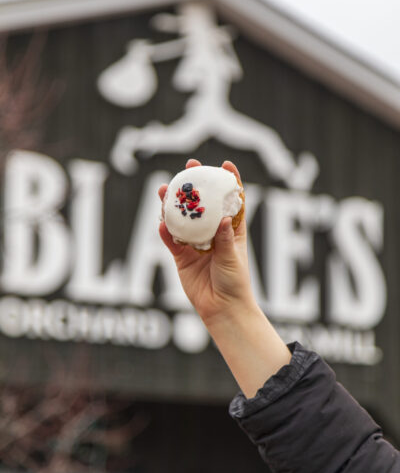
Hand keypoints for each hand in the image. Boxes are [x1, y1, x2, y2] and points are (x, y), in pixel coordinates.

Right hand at [158, 158, 255, 324]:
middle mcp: (211, 233)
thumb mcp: (233, 259)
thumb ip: (225, 240)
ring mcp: (195, 243)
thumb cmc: (235, 282)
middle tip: (189, 167)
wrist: (221, 308)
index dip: (230, 182)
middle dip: (194, 185)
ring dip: (173, 204)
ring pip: (182, 219)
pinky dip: (165, 232)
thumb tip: (223, 219)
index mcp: (230, 230)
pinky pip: (171, 241)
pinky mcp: (181, 257)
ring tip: (165, 190)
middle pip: (202, 204)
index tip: (226, 164)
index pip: (232, 202)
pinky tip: (161, 223)